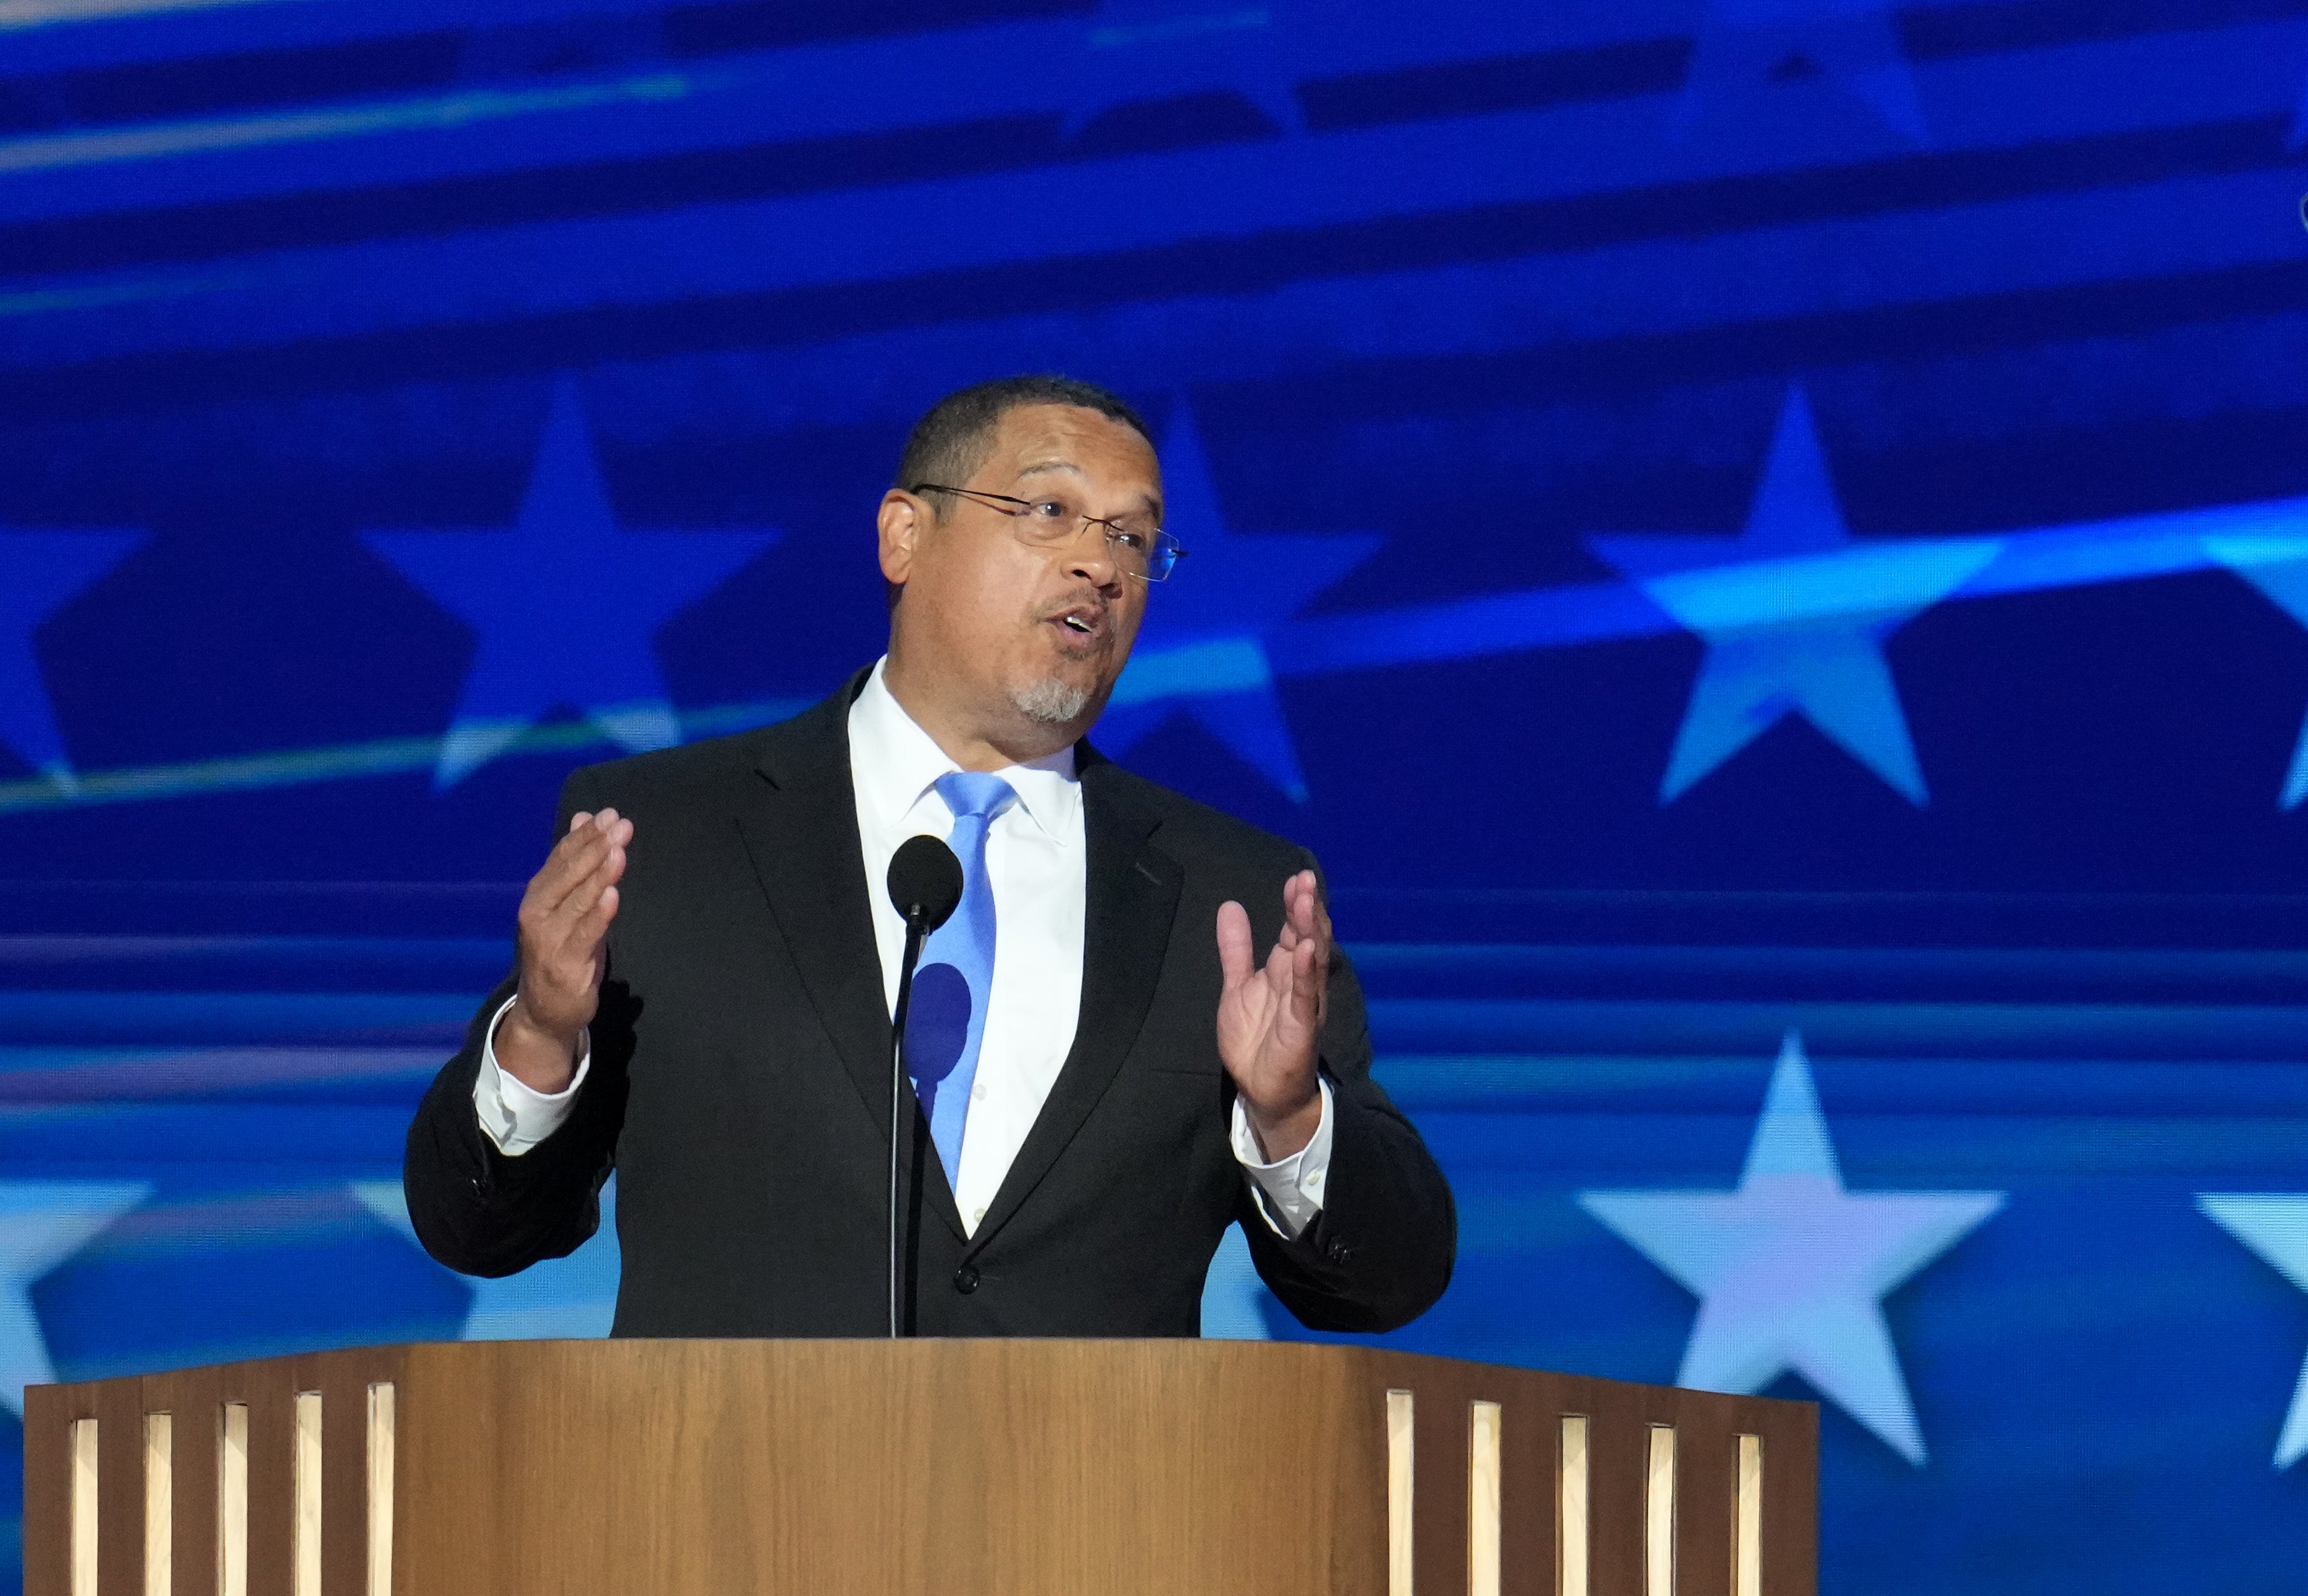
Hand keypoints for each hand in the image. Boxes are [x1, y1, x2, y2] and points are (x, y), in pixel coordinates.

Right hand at [498, 808, 630, 1092]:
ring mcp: (549, 939)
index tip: (610, 815)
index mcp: (538, 895)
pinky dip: (597, 914)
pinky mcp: (565, 964)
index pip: (562, 857)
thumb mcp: (567, 903)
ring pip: (577, 901)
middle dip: (596, 847)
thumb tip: (584, 817)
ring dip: (599, 874)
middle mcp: (538, 913)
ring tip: (618, 850)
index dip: (585, 835)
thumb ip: (574, 862)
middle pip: (569, 874)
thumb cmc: (561, 949)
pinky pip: (584, 935)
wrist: (544, 1009)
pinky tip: (612, 895)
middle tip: (621, 825)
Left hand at [1215, 869, 1329, 1159]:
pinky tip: (1304, 950)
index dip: (1295, 905)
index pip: (1294, 930)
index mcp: (1286, 971)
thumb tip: (1230, 906)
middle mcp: (1300, 982)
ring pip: (1312, 961)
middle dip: (1307, 909)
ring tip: (1308, 902)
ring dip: (1310, 931)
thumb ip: (1236, 949)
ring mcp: (1303, 1003)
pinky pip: (1304, 996)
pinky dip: (1305, 972)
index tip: (1295, 879)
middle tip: (1304, 880)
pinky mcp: (1302, 1027)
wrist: (1261, 1089)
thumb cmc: (1254, 1039)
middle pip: (1308, 938)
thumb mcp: (1238, 986)